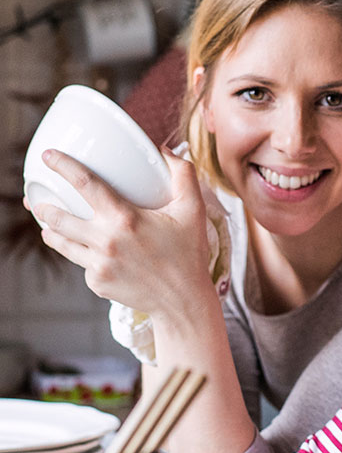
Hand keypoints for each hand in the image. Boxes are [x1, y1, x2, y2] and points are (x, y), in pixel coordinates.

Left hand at [30, 149, 211, 317]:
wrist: (183, 301)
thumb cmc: (189, 253)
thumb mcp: (193, 209)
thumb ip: (183, 174)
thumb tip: (163, 150)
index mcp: (125, 218)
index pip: (85, 184)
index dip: (63, 166)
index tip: (49, 156)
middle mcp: (106, 241)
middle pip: (59, 218)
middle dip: (43, 207)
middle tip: (38, 200)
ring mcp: (98, 265)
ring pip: (62, 243)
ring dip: (51, 231)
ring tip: (48, 226)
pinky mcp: (97, 282)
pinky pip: (82, 264)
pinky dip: (84, 256)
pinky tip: (92, 254)